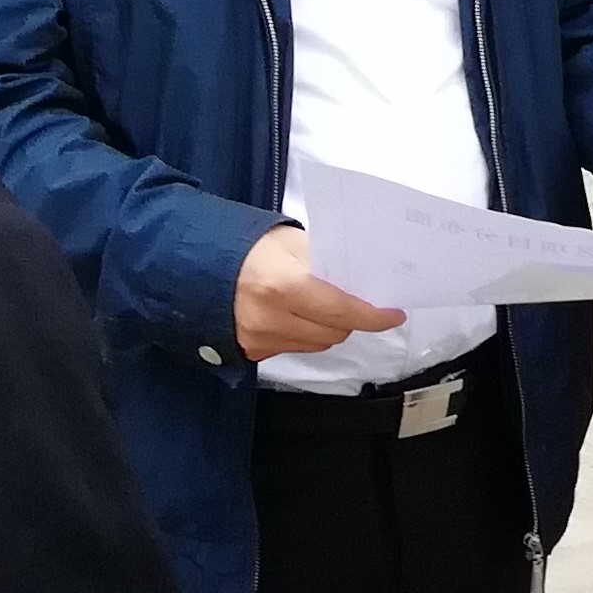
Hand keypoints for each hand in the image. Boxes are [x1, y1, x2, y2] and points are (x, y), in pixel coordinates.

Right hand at [233, 225, 406, 362]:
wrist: (199, 266)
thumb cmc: (249, 247)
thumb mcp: (292, 241)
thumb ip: (326, 260)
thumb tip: (362, 277)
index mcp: (284, 285)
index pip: (341, 310)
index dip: (372, 316)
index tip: (393, 314)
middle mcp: (271, 319)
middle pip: (333, 333)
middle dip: (352, 319)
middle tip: (361, 302)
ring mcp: (259, 340)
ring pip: (316, 344)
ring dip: (330, 328)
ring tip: (327, 305)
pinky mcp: (252, 352)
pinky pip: (294, 348)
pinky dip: (306, 334)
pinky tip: (301, 315)